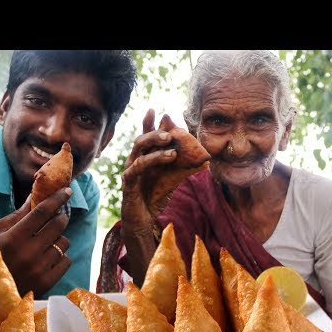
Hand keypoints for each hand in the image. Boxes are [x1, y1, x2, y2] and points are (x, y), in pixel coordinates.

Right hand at [0, 188, 71, 297]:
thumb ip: (16, 215)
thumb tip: (35, 196)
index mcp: (13, 237)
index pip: (41, 211)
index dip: (56, 198)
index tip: (67, 191)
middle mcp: (28, 252)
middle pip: (58, 225)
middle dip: (60, 218)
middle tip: (56, 218)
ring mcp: (40, 268)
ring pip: (64, 242)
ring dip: (59, 239)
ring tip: (47, 243)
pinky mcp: (48, 281)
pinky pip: (67, 260)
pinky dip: (61, 257)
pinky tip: (49, 258)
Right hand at [121, 108, 177, 234]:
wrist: (142, 222)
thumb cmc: (154, 200)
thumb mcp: (171, 182)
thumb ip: (181, 169)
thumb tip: (203, 160)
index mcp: (143, 159)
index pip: (145, 138)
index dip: (148, 123)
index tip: (155, 110)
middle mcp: (134, 162)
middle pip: (140, 140)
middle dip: (153, 131)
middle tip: (169, 130)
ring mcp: (129, 172)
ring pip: (138, 150)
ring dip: (155, 144)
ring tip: (172, 145)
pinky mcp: (128, 183)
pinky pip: (136, 168)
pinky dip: (151, 160)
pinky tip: (167, 158)